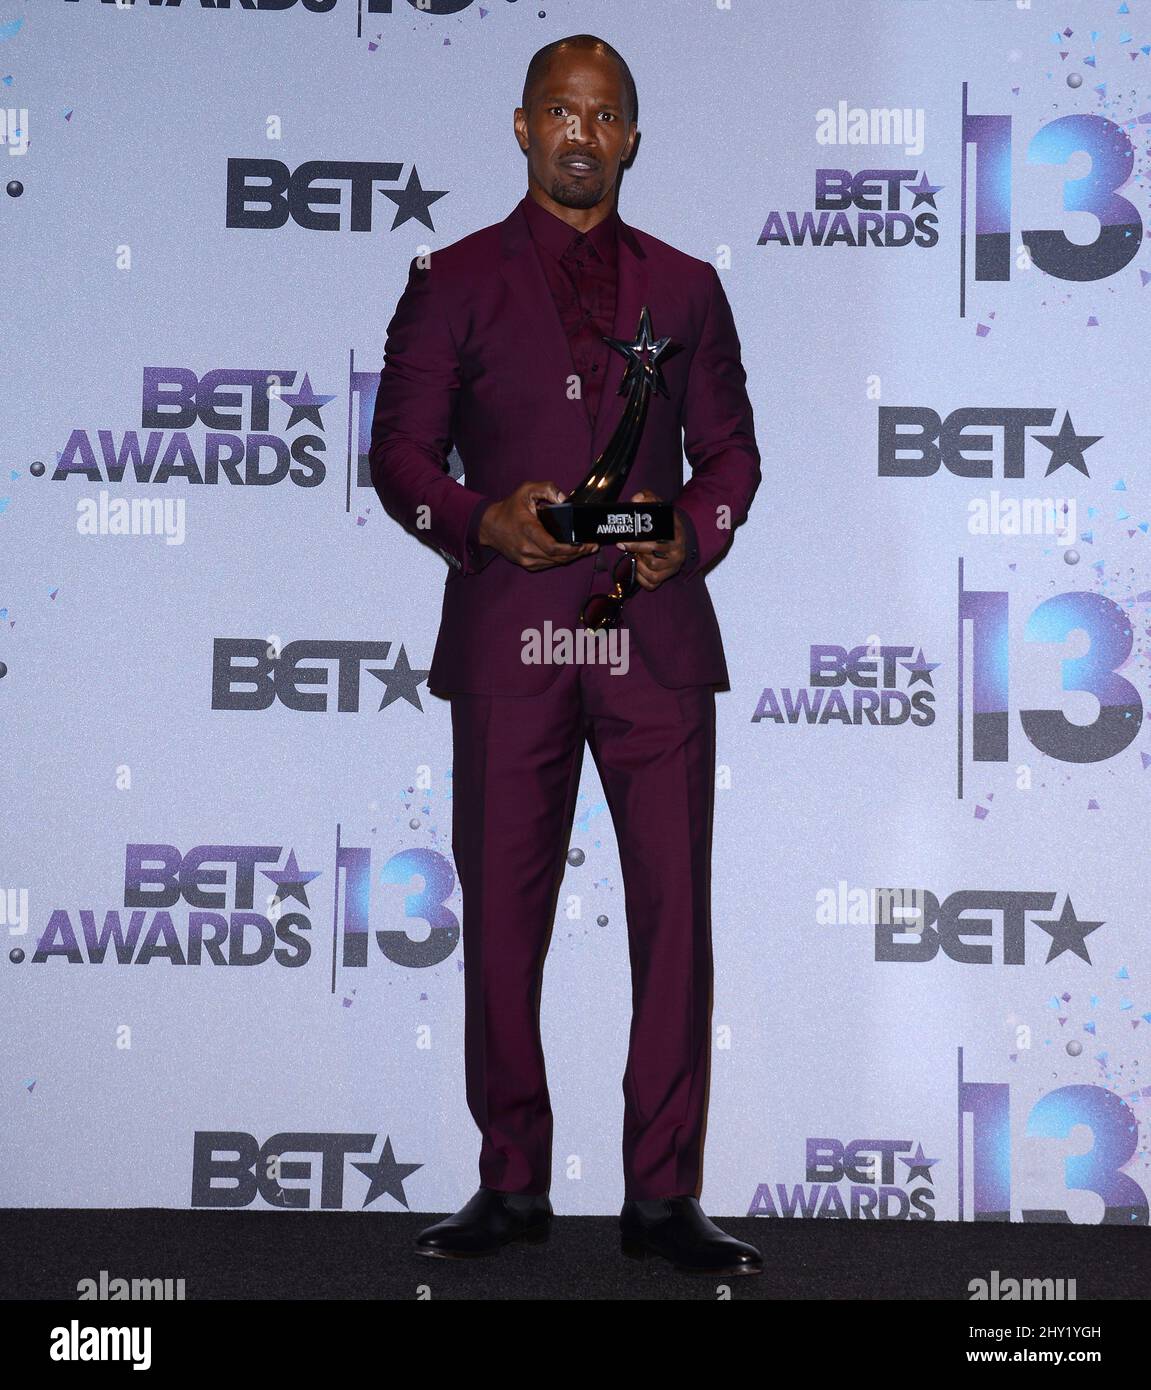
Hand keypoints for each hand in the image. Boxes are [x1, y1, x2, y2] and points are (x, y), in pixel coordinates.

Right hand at [478, 481, 597, 571]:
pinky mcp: (527, 564)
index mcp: (527, 530)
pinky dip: (561, 560)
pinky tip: (571, 553)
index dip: (571, 548)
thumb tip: (564, 499)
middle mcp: (526, 548)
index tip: (584, 543)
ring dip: (572, 557)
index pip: (552, 547)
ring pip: (555, 563)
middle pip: (558, 557)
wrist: (489, 526)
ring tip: (586, 549)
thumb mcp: (526, 490)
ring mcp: (526, 559)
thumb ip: (547, 489)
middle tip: (591, 546)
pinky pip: (549, 565)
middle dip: (578, 552)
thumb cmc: (509, 508)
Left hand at [616, 490, 685, 590]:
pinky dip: (642, 578)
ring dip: (639, 565)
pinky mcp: (669, 575)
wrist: (681, 534)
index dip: (637, 544)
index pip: (656, 544)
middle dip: (637, 554)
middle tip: (626, 546)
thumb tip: (635, 499)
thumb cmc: (667, 521)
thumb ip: (647, 498)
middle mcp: (678, 553)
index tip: (623, 542)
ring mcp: (674, 566)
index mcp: (675, 536)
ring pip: (652, 572)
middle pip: (653, 560)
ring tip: (636, 555)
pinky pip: (653, 583)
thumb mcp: (660, 506)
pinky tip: (639, 568)